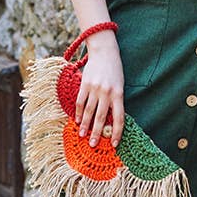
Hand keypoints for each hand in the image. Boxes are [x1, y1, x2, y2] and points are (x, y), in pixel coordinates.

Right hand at [75, 30, 124, 147]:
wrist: (105, 51)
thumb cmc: (115, 70)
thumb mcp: (120, 86)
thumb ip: (116, 101)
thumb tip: (110, 121)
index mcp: (119, 94)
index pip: (119, 118)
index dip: (117, 133)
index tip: (114, 144)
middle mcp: (107, 93)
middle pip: (101, 117)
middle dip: (97, 133)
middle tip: (92, 145)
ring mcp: (95, 89)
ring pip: (88, 111)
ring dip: (84, 125)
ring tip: (82, 136)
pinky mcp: (85, 84)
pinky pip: (80, 101)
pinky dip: (77, 112)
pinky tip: (76, 120)